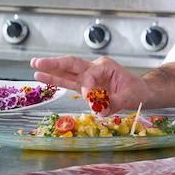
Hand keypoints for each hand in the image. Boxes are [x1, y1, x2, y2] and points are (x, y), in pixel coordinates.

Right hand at [30, 56, 148, 115]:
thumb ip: (114, 103)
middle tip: (38, 62)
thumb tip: (100, 111)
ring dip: (50, 70)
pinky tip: (42, 79)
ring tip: (34, 67)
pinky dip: (56, 81)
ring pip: (66, 72)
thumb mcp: (129, 96)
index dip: (88, 88)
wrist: (140, 91)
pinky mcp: (85, 86)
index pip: (89, 74)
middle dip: (54, 64)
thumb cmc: (136, 90)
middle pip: (71, 64)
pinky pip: (68, 82)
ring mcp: (88, 76)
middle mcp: (94, 68)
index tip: (92, 101)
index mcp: (105, 66)